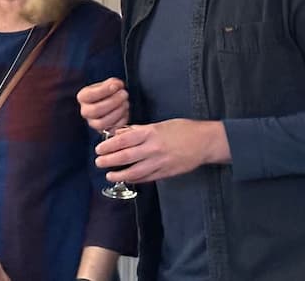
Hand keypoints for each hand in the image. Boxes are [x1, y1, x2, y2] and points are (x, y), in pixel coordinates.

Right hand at [77, 78, 128, 132]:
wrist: (109, 103)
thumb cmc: (108, 93)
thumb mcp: (108, 84)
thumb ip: (112, 83)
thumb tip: (117, 85)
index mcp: (83, 97)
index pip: (90, 95)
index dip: (104, 91)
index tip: (117, 85)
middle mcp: (85, 111)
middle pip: (95, 110)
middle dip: (113, 102)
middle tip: (124, 94)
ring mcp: (93, 123)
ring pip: (102, 123)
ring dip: (118, 112)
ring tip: (125, 103)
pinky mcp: (104, 131)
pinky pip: (112, 129)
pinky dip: (121, 120)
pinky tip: (125, 112)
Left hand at [95, 119, 230, 182]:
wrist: (205, 142)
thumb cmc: (182, 129)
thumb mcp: (159, 125)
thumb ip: (139, 130)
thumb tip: (120, 134)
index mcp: (151, 133)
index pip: (124, 140)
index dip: (109, 146)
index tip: (99, 149)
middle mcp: (154, 149)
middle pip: (126, 157)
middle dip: (109, 161)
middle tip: (98, 162)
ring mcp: (161, 163)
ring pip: (136, 171)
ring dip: (120, 174)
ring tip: (109, 175)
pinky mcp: (167, 173)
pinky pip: (148, 178)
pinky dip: (136, 179)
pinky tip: (128, 179)